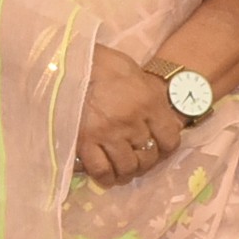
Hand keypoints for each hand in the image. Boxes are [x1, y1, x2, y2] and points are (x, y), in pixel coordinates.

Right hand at [75, 44, 181, 186]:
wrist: (68, 61)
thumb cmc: (103, 63)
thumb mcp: (137, 73)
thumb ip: (151, 96)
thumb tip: (162, 118)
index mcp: (149, 103)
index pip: (170, 139)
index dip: (166, 148)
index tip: (159, 147)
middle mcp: (132, 122)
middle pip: (148, 156)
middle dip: (145, 161)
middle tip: (137, 158)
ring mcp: (108, 134)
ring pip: (127, 166)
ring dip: (127, 170)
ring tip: (122, 167)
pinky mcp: (84, 142)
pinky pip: (101, 170)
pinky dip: (106, 177)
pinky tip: (107, 175)